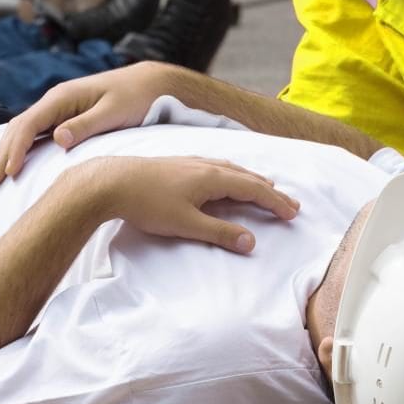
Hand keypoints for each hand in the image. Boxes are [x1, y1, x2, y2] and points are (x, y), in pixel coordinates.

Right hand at [0, 63, 159, 186]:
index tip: (9, 173)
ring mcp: (59, 108)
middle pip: (19, 127)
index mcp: (63, 97)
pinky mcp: (65, 116)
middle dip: (3, 154)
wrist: (150, 84)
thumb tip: (58, 138)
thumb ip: (86, 125)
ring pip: (24, 130)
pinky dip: (22, 147)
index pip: (29, 124)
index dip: (16, 149)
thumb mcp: (114, 112)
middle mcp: (55, 101)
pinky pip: (36, 132)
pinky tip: (15, 162)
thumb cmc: (135, 97)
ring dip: (7, 151)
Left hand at [87, 156, 299, 253]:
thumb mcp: (186, 224)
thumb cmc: (147, 203)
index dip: (275, 202)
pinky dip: (232, 172)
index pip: (254, 190)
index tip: (292, 212)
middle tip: (289, 202)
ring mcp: (191, 163)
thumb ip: (220, 233)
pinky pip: (216, 166)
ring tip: (264, 185)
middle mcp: (206, 165)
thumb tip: (251, 241)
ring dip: (251, 179)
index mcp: (213, 178)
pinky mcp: (178, 164)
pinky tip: (224, 174)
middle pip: (247, 177)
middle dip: (270, 191)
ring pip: (231, 169)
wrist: (110, 182)